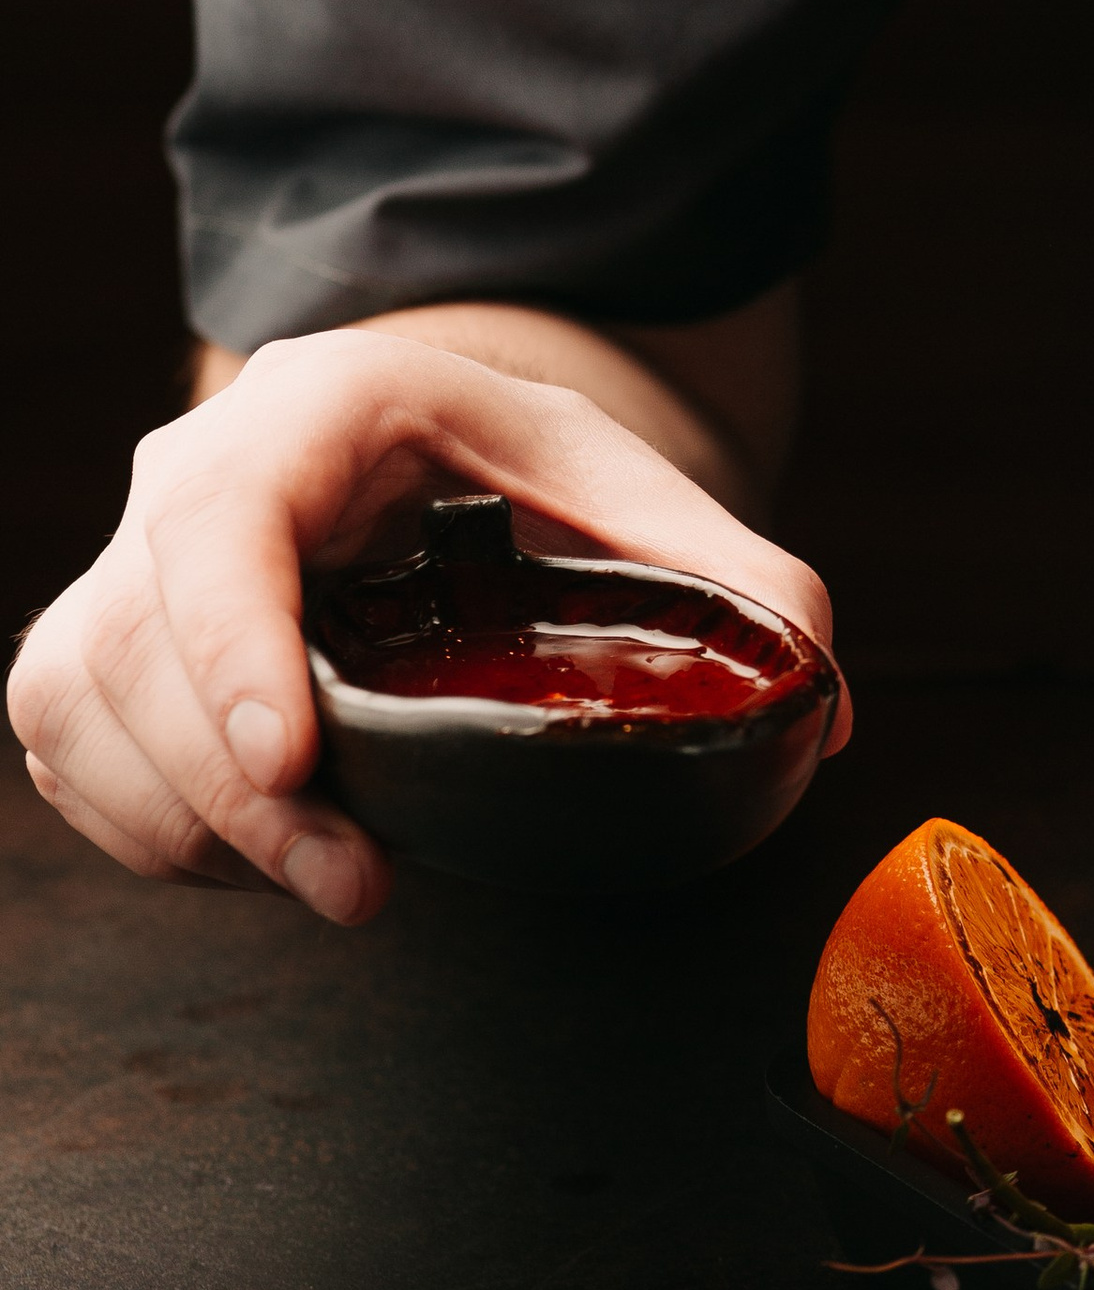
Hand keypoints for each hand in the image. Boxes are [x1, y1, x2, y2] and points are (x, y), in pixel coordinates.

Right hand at [8, 330, 836, 920]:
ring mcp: (130, 563)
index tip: (291, 759)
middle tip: (361, 882)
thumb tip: (820, 699)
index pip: (225, 522)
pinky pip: (76, 757)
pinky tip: (264, 854)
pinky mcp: (100, 648)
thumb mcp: (627, 486)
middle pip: (145, 644)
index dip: (234, 645)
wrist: (421, 446)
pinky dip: (157, 831)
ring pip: (90, 710)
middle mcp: (193, 472)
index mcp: (318, 407)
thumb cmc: (512, 463)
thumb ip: (735, 576)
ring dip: (198, 828)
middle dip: (242, 793)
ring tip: (335, 874)